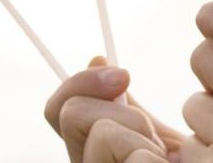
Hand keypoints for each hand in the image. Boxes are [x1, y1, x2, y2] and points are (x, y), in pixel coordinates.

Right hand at [45, 57, 184, 162]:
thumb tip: (98, 60)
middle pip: (73, 113)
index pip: (57, 110)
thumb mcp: (154, 138)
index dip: (80, 83)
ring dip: (145, 142)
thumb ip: (125, 109)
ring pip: (103, 133)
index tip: (123, 76)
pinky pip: (137, 160)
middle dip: (125, 115)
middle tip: (156, 144)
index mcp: (89, 155)